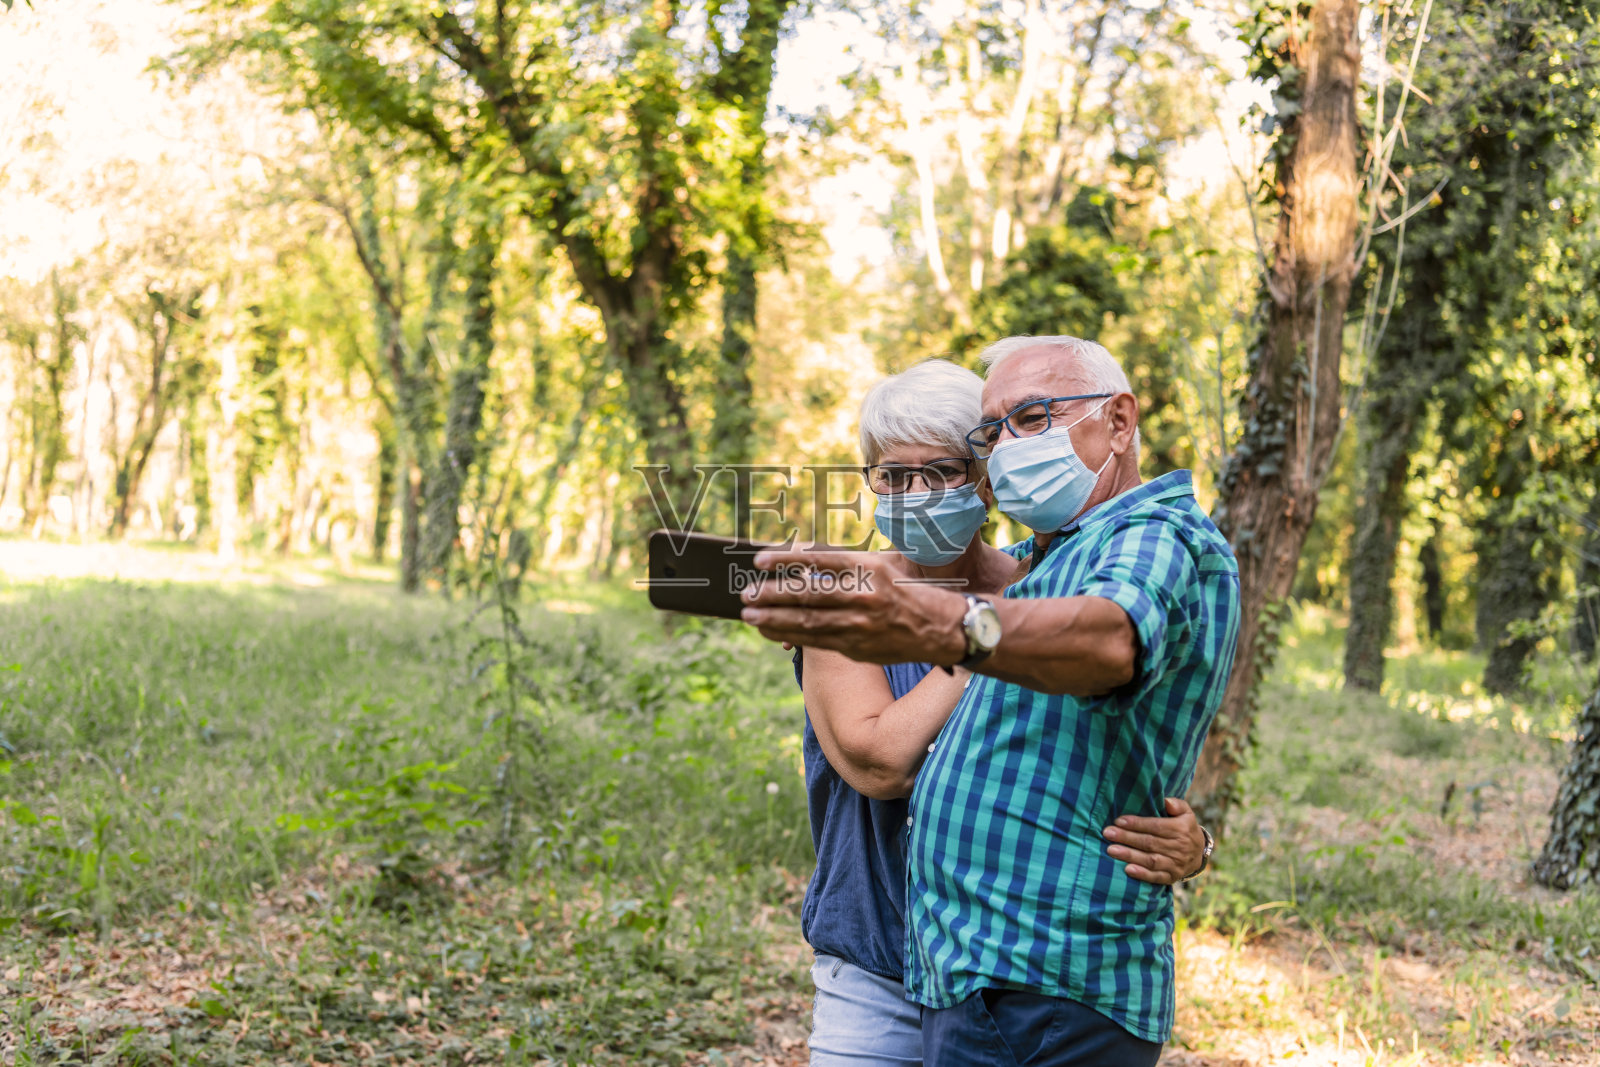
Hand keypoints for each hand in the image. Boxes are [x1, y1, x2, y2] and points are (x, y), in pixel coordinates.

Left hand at [740, 549, 966, 665]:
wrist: (940, 629)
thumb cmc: (905, 592)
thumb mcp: (879, 566)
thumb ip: (843, 565)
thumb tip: (802, 561)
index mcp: (868, 569)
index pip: (819, 561)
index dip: (786, 561)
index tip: (759, 561)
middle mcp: (863, 596)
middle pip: (809, 594)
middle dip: (773, 595)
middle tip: (747, 594)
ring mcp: (860, 625)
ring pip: (809, 622)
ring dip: (774, 620)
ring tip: (750, 616)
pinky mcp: (857, 648)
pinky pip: (817, 642)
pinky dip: (791, 637)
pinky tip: (771, 632)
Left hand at [1102, 797, 1206, 885]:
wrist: (1199, 853)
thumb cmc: (1185, 828)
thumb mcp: (1186, 812)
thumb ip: (1176, 804)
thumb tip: (1165, 802)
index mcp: (1181, 830)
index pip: (1156, 826)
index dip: (1136, 824)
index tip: (1118, 821)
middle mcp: (1179, 848)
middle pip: (1149, 843)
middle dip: (1127, 838)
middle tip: (1108, 833)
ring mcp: (1175, 864)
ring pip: (1150, 860)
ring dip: (1130, 855)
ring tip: (1111, 850)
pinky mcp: (1172, 877)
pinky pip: (1156, 877)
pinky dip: (1142, 874)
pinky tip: (1127, 869)